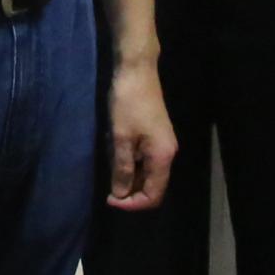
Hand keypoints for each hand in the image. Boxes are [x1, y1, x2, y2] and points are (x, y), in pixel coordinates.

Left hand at [107, 58, 177, 210]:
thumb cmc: (128, 103)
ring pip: (148, 174)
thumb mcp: (121, 138)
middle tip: (107, 189)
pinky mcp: (155, 136)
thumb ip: (122, 169)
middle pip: (153, 187)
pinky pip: (145, 161)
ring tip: (110, 169)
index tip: (109, 199)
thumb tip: (120, 194)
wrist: (137, 71)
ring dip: (129, 178)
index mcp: (162, 156)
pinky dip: (131, 165)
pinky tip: (116, 156)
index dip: (132, 203)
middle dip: (130, 193)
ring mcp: (162, 144)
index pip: (153, 195)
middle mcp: (167, 154)